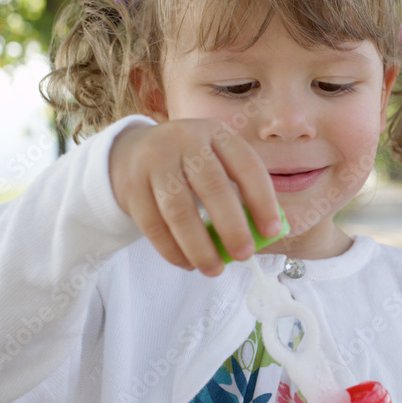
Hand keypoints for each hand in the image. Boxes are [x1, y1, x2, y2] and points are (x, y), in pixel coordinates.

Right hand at [109, 119, 282, 275]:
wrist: (130, 151)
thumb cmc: (188, 164)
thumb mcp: (214, 160)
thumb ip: (237, 190)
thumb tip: (262, 235)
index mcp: (217, 134)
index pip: (247, 166)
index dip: (263, 200)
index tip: (271, 232)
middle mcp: (185, 141)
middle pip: (212, 187)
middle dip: (232, 226)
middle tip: (244, 255)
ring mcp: (154, 161)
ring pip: (179, 210)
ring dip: (199, 246)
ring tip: (214, 269)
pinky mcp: (130, 185)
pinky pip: (153, 225)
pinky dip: (172, 250)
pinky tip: (187, 263)